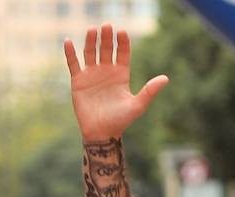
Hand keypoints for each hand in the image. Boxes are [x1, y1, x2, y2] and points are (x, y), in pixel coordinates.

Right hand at [64, 24, 168, 140]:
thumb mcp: (137, 105)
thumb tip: (166, 78)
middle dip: (106, 38)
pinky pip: (73, 64)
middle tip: (107, 25)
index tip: (122, 32)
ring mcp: (91, 75)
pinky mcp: (78, 81)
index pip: (122, 53)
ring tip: (92, 29)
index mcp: (121, 75)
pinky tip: (69, 42)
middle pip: (106, 49)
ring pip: (90, 53)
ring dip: (91, 41)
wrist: (101, 133)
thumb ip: (150, 91)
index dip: (122, 43)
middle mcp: (106, 72)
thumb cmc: (121, 121)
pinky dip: (70, 53)